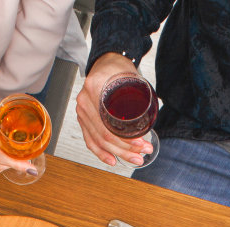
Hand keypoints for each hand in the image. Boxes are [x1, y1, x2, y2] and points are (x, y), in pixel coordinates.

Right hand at [75, 52, 150, 166]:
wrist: (107, 62)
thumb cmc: (119, 69)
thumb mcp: (132, 78)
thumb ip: (137, 97)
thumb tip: (148, 126)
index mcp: (95, 89)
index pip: (110, 124)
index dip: (127, 139)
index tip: (142, 143)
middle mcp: (85, 101)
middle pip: (104, 135)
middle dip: (126, 149)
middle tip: (142, 154)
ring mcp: (81, 110)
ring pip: (98, 140)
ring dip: (118, 152)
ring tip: (134, 158)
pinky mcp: (83, 117)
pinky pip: (89, 138)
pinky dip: (100, 152)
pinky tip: (112, 160)